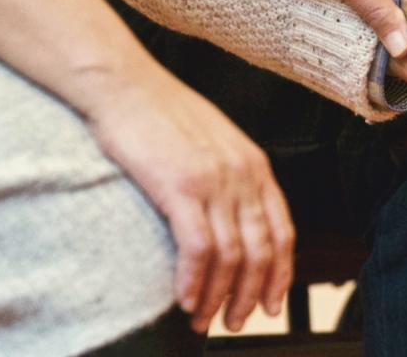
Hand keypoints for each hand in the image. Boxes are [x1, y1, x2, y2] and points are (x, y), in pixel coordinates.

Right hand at [74, 61, 294, 333]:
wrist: (123, 84)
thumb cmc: (158, 113)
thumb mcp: (212, 142)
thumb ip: (229, 177)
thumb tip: (230, 218)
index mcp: (255, 165)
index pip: (283, 232)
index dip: (280, 274)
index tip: (270, 303)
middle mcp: (243, 174)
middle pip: (261, 251)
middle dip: (249, 296)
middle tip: (234, 322)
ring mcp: (214, 180)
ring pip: (231, 256)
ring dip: (218, 297)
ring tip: (203, 320)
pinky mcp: (180, 186)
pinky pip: (198, 248)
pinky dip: (194, 281)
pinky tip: (184, 300)